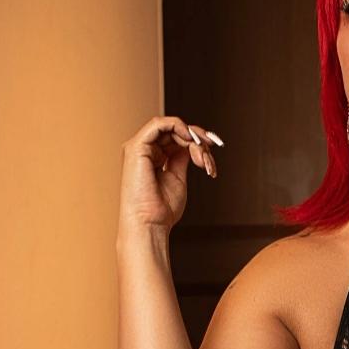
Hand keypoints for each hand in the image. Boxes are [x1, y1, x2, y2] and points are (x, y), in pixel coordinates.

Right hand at [117, 114, 220, 235]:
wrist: (150, 224)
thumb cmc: (162, 210)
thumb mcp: (178, 178)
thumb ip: (182, 159)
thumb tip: (192, 145)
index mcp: (154, 158)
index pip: (176, 139)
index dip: (197, 141)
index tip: (212, 154)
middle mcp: (145, 150)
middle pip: (175, 131)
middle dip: (198, 141)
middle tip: (209, 159)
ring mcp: (140, 147)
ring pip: (170, 127)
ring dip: (192, 137)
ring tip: (202, 158)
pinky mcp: (136, 147)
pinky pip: (158, 125)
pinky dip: (177, 126)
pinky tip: (190, 139)